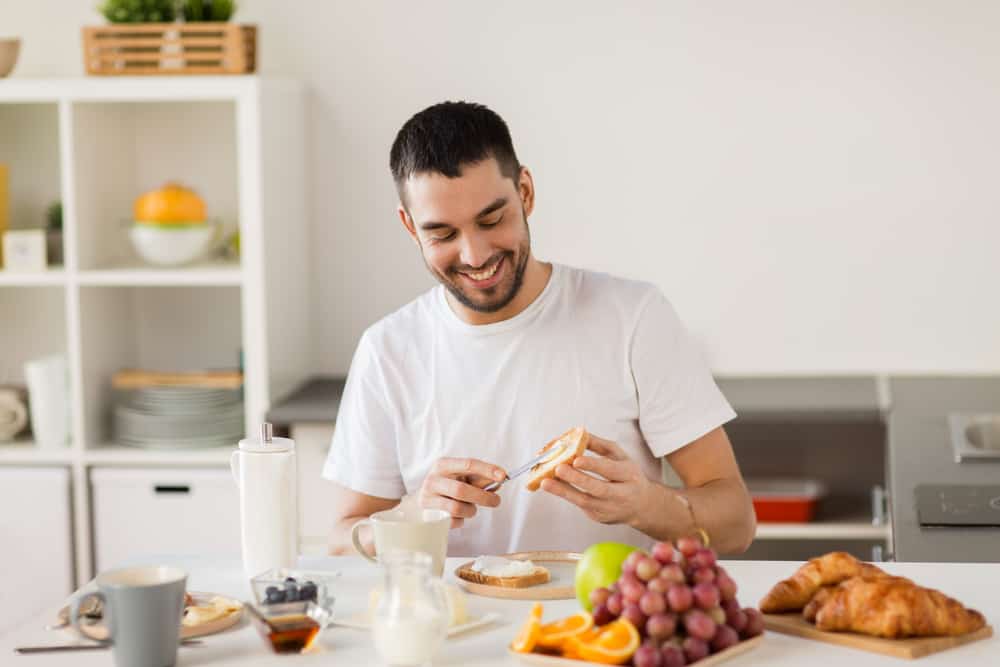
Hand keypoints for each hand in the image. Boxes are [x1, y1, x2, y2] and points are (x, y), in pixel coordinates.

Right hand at [418, 458, 506, 528]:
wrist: (423, 502)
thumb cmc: (448, 486)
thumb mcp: (461, 478)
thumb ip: (479, 478)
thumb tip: (498, 481)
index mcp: (443, 465)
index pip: (468, 464)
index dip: (487, 470)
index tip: (503, 476)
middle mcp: (433, 480)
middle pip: (461, 489)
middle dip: (483, 497)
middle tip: (497, 501)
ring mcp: (428, 499)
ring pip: (456, 508)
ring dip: (471, 510)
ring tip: (471, 508)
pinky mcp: (428, 516)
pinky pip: (452, 521)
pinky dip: (461, 520)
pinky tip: (458, 515)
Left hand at [540, 434, 654, 526]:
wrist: (641, 506)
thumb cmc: (628, 476)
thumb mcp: (620, 457)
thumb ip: (600, 445)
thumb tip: (580, 433)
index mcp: (629, 475)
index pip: (610, 470)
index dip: (593, 465)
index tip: (576, 459)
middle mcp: (622, 495)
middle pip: (598, 488)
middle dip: (577, 479)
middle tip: (558, 468)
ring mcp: (610, 509)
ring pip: (585, 502)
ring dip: (564, 491)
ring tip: (546, 482)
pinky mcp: (599, 517)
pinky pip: (581, 506)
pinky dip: (566, 495)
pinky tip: (553, 486)